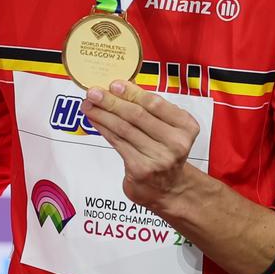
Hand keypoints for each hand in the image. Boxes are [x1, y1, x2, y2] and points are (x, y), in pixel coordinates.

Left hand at [80, 81, 199, 213]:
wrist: (170, 189)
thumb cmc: (165, 152)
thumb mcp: (168, 129)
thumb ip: (151, 111)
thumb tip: (120, 88)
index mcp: (186, 127)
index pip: (155, 104)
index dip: (132, 93)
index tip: (114, 84)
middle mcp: (176, 143)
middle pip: (137, 116)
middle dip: (112, 101)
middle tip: (93, 92)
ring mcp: (159, 158)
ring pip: (124, 129)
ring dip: (103, 114)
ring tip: (88, 104)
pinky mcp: (141, 169)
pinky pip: (117, 143)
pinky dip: (103, 129)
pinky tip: (94, 120)